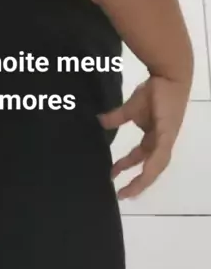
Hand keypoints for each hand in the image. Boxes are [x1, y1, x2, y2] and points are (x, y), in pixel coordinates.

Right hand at [98, 76, 190, 199]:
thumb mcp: (130, 108)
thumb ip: (116, 118)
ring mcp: (166, 138)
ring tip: (127, 191)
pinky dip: (151, 166)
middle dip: (136, 182)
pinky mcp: (167, 133)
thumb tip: (99, 122)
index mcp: (154, 137)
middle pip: (150, 168)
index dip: (129, 170)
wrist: (169, 74)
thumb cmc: (154, 89)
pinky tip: (142, 175)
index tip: (114, 179)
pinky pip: (160, 155)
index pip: (142, 159)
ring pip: (155, 167)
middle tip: (119, 193)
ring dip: (142, 180)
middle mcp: (161, 142)